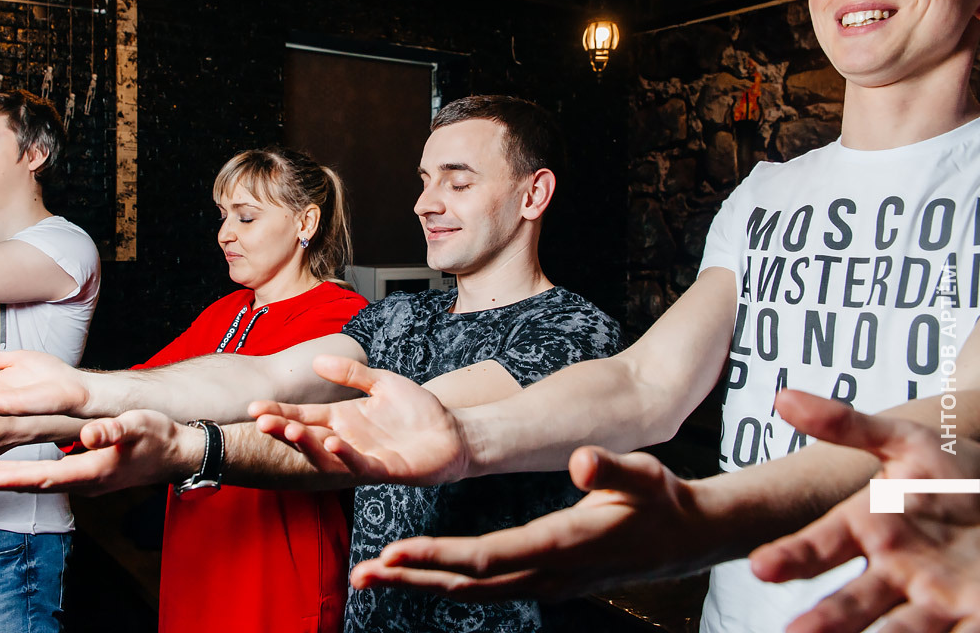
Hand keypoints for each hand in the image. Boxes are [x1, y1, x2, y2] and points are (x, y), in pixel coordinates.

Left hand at [0, 410, 200, 495]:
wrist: (176, 454)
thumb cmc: (159, 438)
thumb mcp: (139, 426)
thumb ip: (114, 430)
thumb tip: (90, 435)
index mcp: (91, 471)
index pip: (40, 477)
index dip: (5, 479)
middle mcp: (82, 483)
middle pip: (29, 486)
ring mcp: (83, 484)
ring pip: (34, 485)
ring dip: (2, 483)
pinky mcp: (84, 479)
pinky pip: (44, 482)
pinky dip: (19, 479)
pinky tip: (5, 474)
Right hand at [250, 355, 470, 485]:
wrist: (452, 433)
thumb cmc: (417, 410)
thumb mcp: (382, 382)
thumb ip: (351, 374)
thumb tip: (317, 361)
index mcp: (342, 418)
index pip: (304, 415)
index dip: (279, 412)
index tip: (253, 408)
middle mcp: (347, 439)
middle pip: (307, 435)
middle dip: (283, 428)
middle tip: (260, 421)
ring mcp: (363, 456)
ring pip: (326, 454)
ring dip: (307, 443)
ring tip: (287, 429)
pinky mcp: (384, 469)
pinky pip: (359, 464)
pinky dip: (344, 455)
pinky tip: (332, 441)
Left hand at [350, 445, 711, 600]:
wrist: (688, 541)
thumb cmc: (664, 501)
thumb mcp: (647, 476)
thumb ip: (614, 470)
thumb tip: (582, 460)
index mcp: (563, 545)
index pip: (488, 556)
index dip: (438, 556)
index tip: (395, 551)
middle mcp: (549, 574)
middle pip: (468, 583)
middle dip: (412, 577)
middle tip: (362, 574)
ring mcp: (547, 583)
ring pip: (474, 590)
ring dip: (422, 582)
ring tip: (374, 576)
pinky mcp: (546, 580)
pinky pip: (488, 586)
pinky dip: (448, 580)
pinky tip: (421, 572)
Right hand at [750, 390, 979, 632]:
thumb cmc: (959, 473)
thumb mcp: (907, 441)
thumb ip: (846, 424)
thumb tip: (781, 397)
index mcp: (868, 529)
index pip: (818, 547)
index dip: (790, 558)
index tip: (761, 567)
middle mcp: (896, 572)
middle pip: (852, 603)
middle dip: (825, 621)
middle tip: (796, 632)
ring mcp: (937, 600)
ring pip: (898, 630)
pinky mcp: (978, 617)